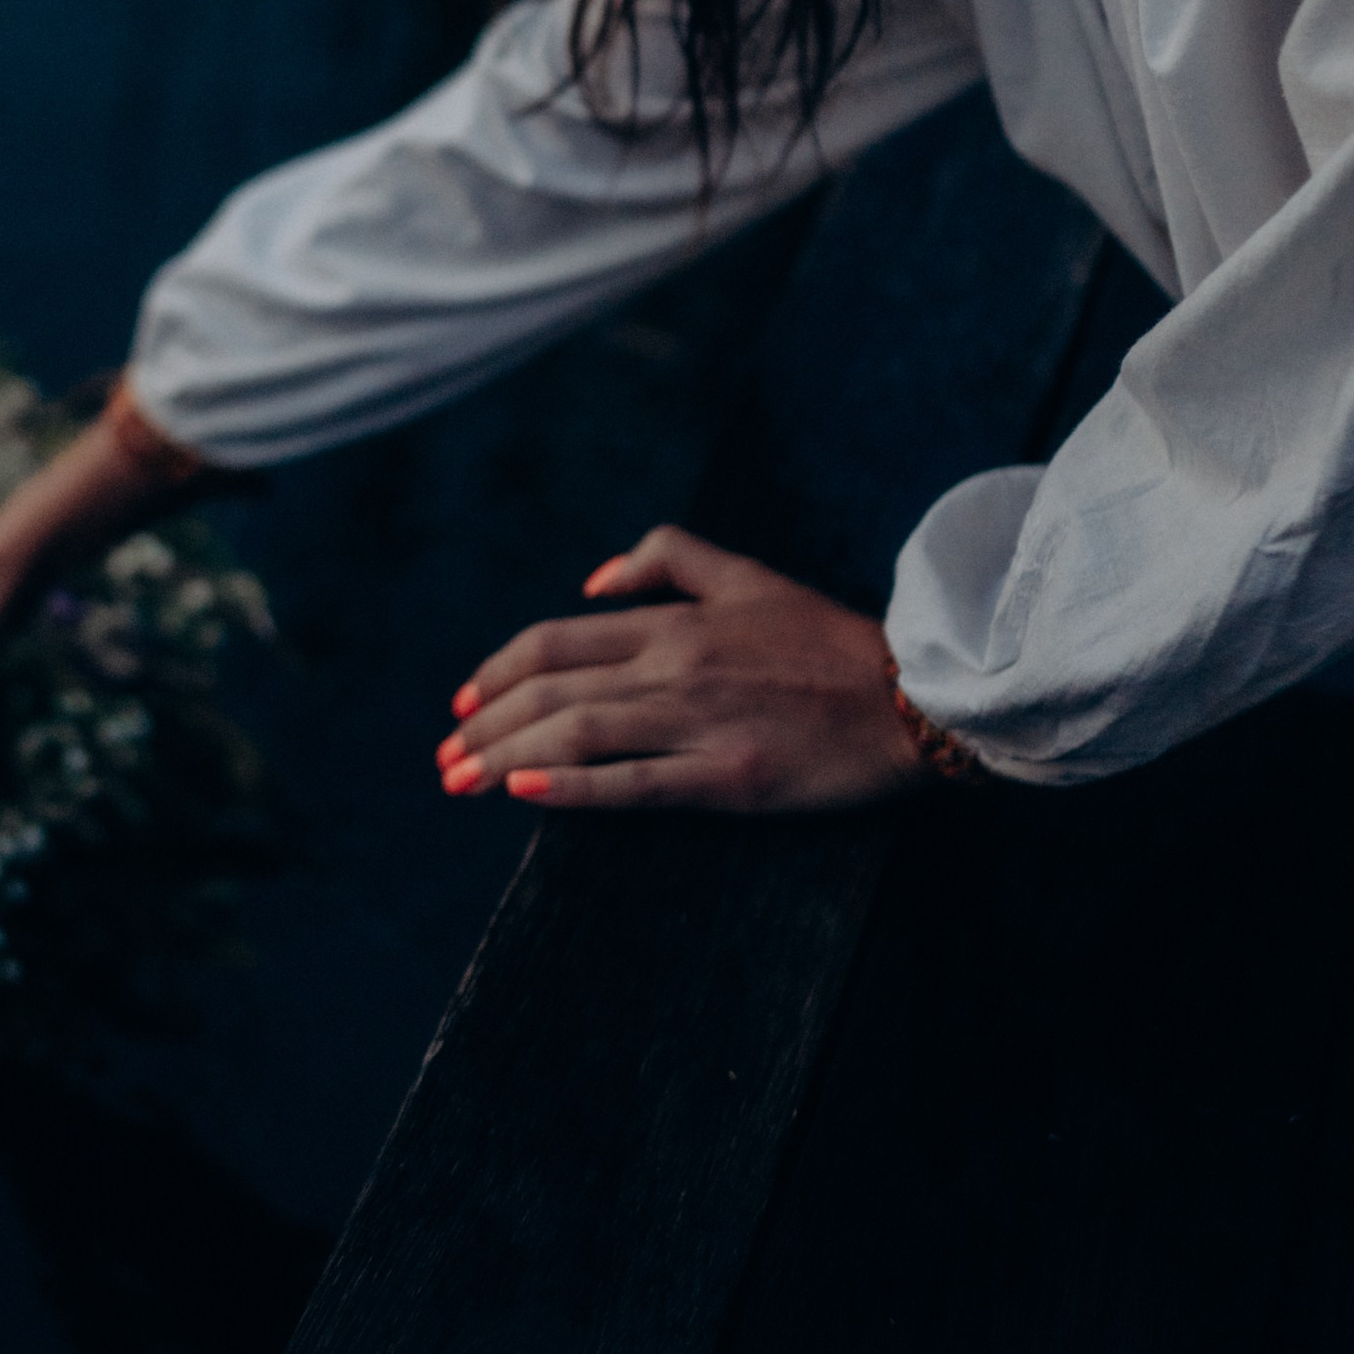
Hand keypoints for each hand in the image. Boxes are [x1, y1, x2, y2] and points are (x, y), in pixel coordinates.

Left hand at [434, 523, 931, 814]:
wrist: (910, 699)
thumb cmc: (828, 640)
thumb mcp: (748, 574)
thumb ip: (669, 557)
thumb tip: (593, 579)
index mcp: (673, 623)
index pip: (556, 642)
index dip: (497, 670)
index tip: (462, 700)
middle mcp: (673, 667)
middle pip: (550, 692)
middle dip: (484, 724)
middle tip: (443, 755)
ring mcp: (698, 723)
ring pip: (576, 735)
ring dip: (504, 758)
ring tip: (459, 781)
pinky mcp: (727, 776)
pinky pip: (634, 785)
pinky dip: (573, 789)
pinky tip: (524, 797)